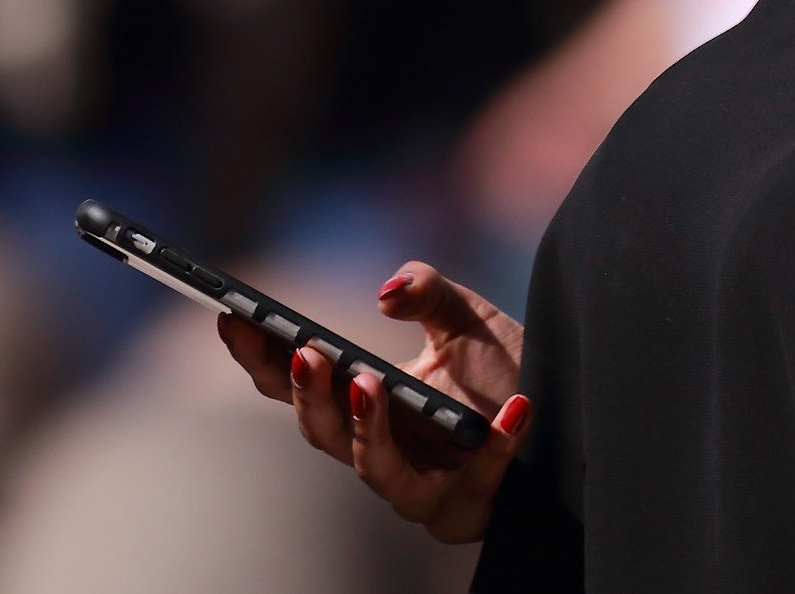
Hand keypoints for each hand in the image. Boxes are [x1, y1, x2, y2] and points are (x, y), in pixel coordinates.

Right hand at [218, 263, 528, 541]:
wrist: (564, 408)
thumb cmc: (501, 370)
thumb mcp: (465, 316)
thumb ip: (427, 291)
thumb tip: (387, 290)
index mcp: (364, 402)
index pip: (299, 383)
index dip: (260, 356)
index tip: (231, 317)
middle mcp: (381, 450)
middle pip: (323, 433)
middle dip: (309, 394)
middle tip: (308, 350)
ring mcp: (422, 485)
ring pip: (377, 471)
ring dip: (368, 428)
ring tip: (370, 380)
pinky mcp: (471, 504)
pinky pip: (477, 483)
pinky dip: (496, 448)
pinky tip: (515, 412)